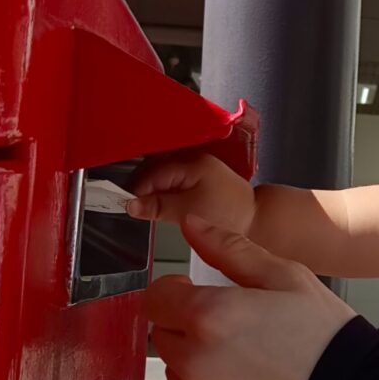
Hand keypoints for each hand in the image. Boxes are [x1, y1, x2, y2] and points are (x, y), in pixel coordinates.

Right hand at [127, 153, 257, 235]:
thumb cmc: (231, 215)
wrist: (255, 221)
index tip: (122, 202)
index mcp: (192, 162)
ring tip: (143, 205)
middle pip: (153, 168)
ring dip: (150, 188)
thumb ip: (157, 207)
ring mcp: (196, 166)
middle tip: (129, 205)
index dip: (135, 187)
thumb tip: (130, 205)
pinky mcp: (198, 176)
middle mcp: (194, 159)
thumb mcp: (187, 212)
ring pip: (161, 174)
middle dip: (140, 186)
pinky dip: (162, 190)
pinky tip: (160, 202)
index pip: (151, 171)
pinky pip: (172, 179)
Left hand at [145, 215, 355, 379]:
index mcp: (210, 315)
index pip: (156, 298)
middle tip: (241, 336)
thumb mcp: (288, 278)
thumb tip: (193, 225)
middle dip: (192, 332)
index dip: (179, 294)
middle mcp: (195, 363)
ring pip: (180, 378)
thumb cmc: (327, 340)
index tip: (202, 299)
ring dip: (202, 371)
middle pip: (165, 338)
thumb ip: (230, 250)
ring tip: (252, 370)